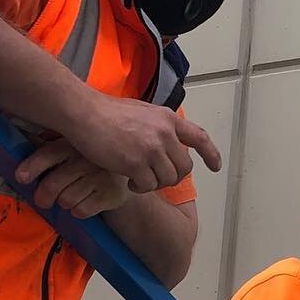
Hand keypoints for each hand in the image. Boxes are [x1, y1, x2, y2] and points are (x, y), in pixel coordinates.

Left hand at [15, 138, 130, 217]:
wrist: (131, 174)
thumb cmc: (91, 163)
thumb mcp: (73, 150)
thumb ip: (49, 152)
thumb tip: (14, 142)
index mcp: (74, 144)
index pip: (48, 154)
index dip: (32, 167)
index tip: (21, 178)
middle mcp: (88, 158)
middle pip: (53, 184)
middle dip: (43, 197)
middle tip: (43, 201)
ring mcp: (101, 176)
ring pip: (66, 200)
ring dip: (64, 203)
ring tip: (71, 197)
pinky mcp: (111, 194)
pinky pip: (81, 210)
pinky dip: (78, 211)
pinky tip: (85, 202)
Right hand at [72, 96, 221, 193]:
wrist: (84, 113)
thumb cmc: (106, 112)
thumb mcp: (142, 111)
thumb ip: (158, 126)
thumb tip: (168, 142)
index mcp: (168, 119)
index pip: (199, 137)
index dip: (211, 154)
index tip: (216, 167)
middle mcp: (165, 133)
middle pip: (184, 167)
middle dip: (172, 177)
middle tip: (155, 178)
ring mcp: (151, 149)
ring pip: (168, 179)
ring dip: (154, 184)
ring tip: (137, 179)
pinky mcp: (136, 163)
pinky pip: (148, 186)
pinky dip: (140, 188)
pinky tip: (129, 182)